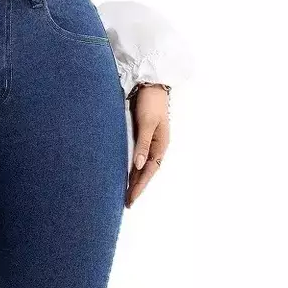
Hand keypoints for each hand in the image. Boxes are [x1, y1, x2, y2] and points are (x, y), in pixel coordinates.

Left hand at [127, 84, 169, 207]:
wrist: (150, 84)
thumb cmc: (150, 102)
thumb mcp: (147, 123)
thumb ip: (143, 144)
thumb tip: (138, 165)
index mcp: (161, 145)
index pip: (149, 171)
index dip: (140, 186)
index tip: (131, 199)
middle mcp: (157, 146)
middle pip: (146, 172)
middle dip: (137, 187)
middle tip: (127, 203)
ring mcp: (150, 142)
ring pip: (142, 166)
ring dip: (135, 180)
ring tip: (126, 194)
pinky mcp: (142, 137)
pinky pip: (138, 158)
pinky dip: (132, 168)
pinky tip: (126, 175)